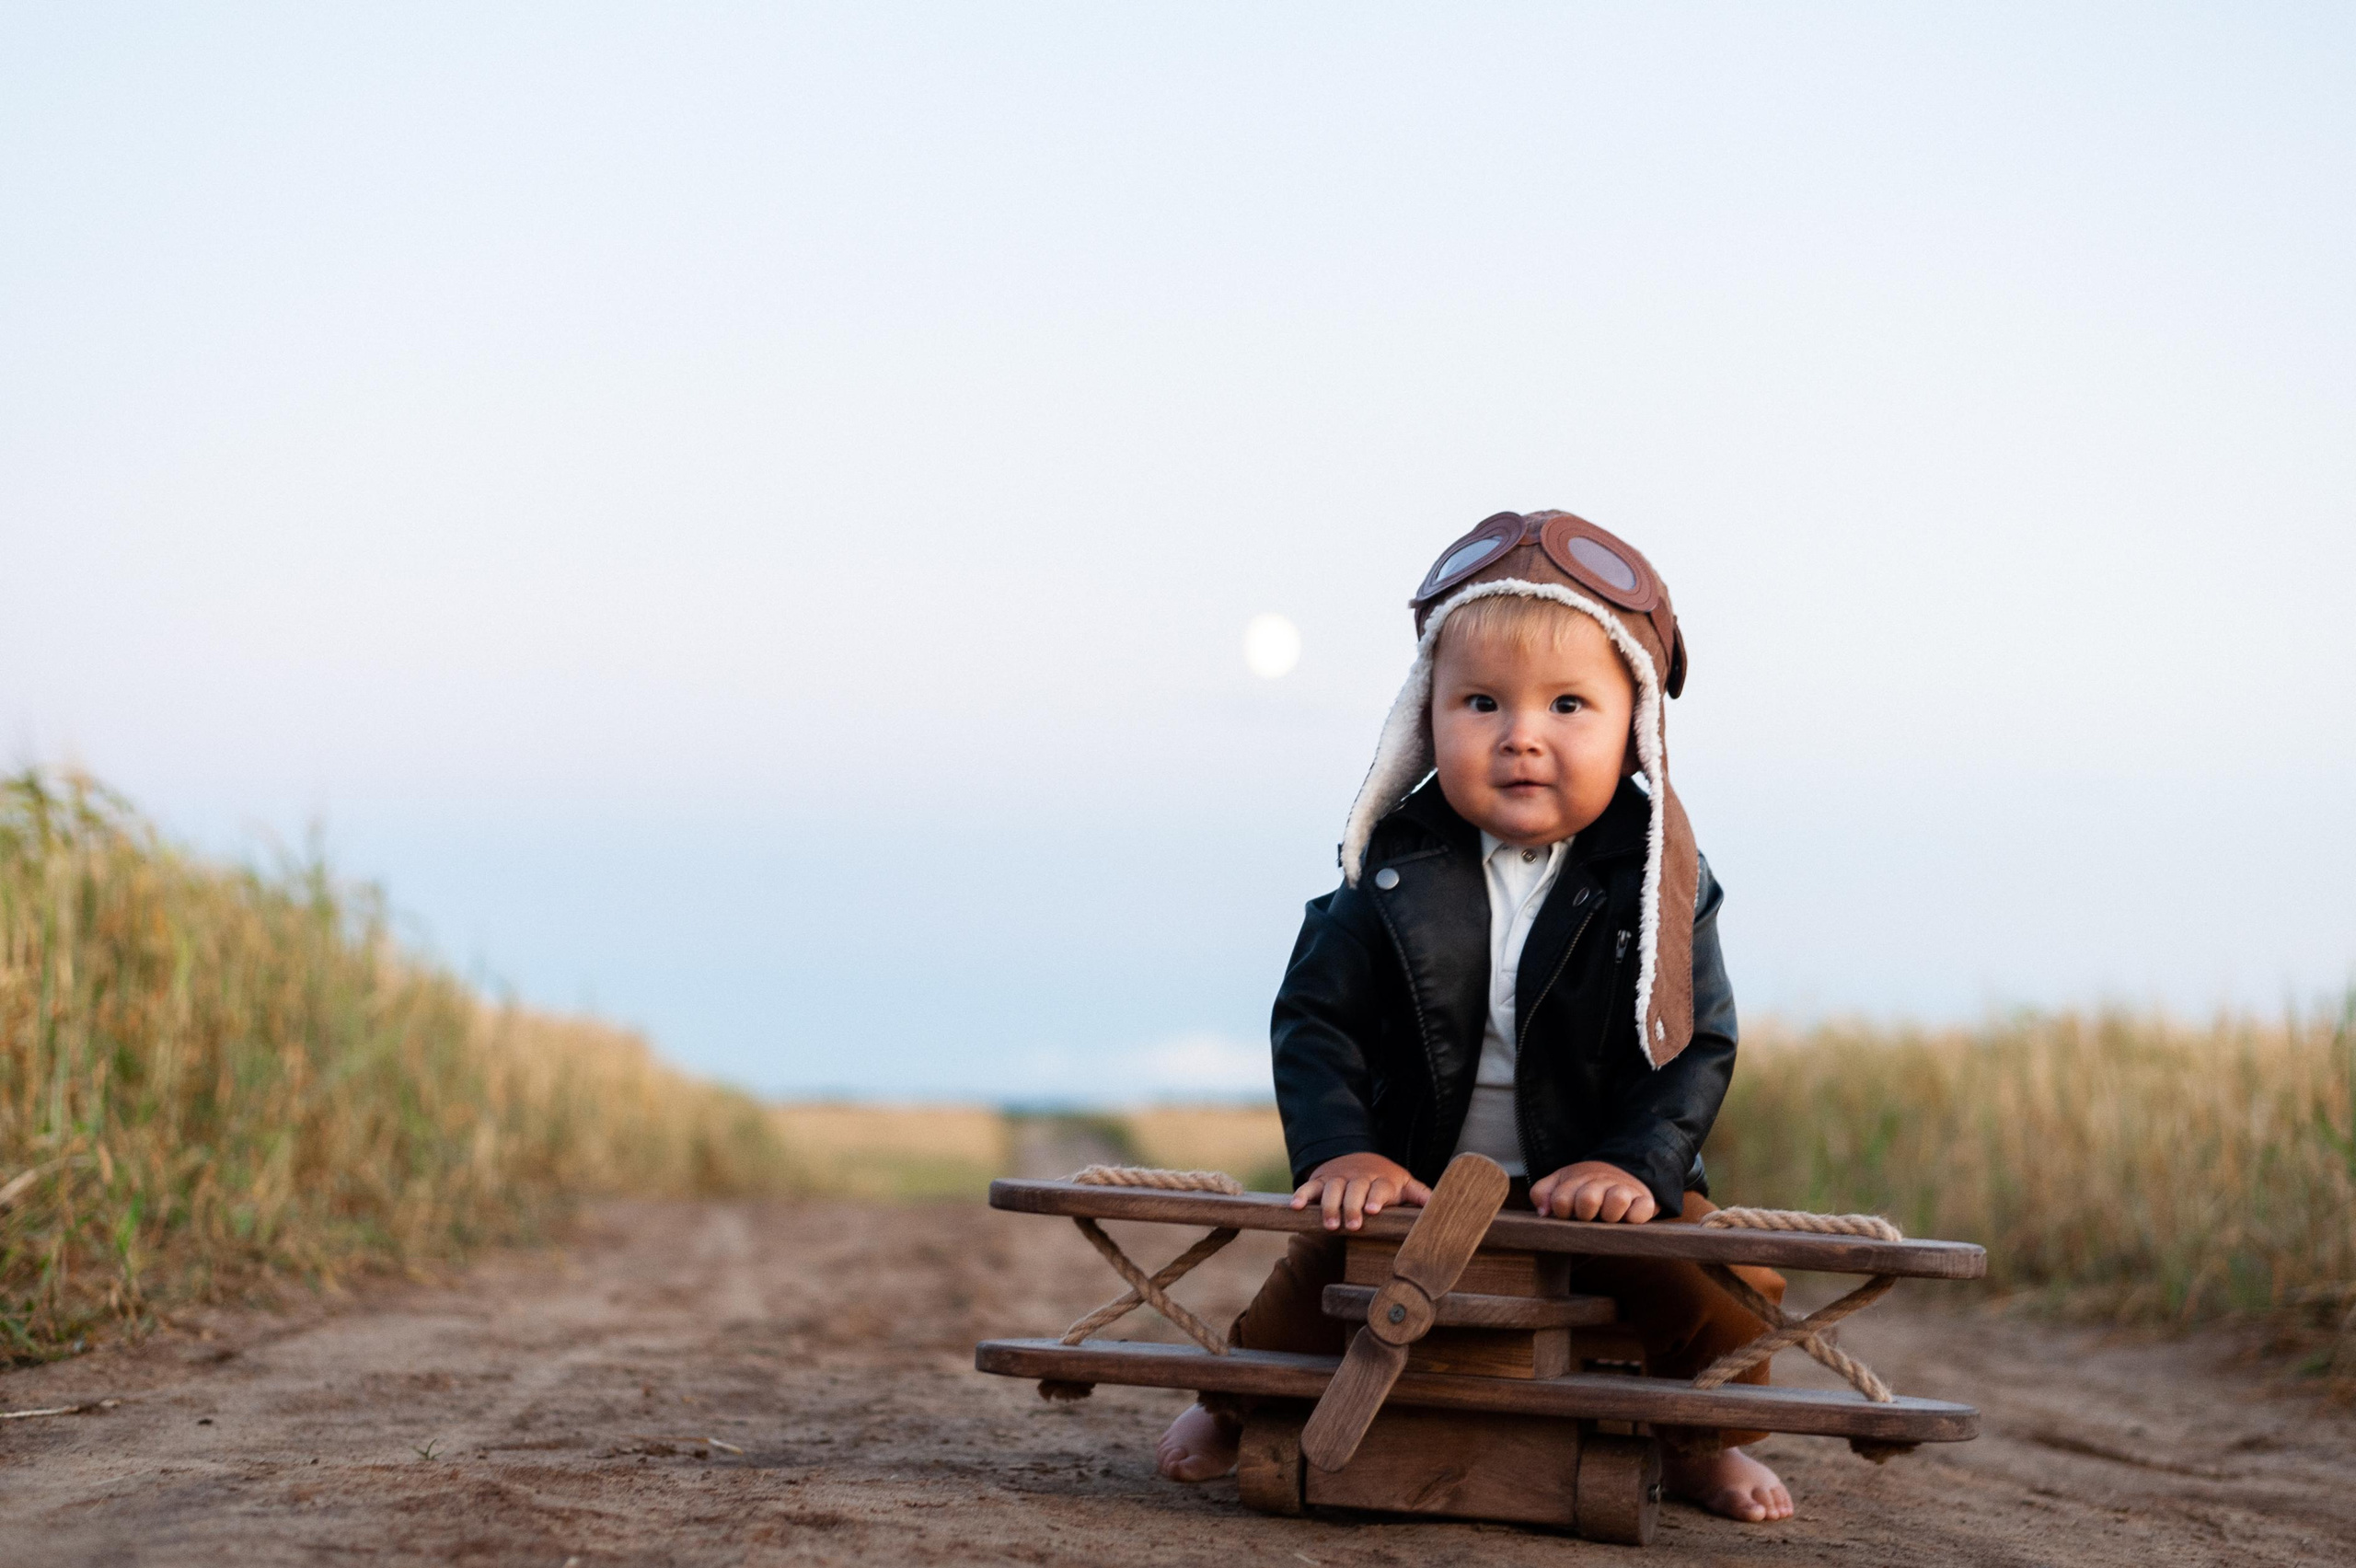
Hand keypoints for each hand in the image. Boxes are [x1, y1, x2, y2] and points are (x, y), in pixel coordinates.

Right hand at [1288, 1153, 1432, 1231]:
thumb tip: (1441, 1206)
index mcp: (1382, 1180)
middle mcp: (1359, 1177)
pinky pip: (1310, 1186)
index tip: (1372, 1210)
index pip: (1379, 1187)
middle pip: (1355, 1188)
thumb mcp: (1404, 1185)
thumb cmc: (1386, 1181)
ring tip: (1330, 1224)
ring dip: (1330, 1205)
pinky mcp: (1321, 1179)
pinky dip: (1302, 1195)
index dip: (1375, 1197)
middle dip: (1352, 1206)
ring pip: (1332, 1188)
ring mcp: (1339, 1177)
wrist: (1360, 1158)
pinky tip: (1296, 1207)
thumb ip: (1420, 1195)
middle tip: (1352, 1225)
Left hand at [1529, 1160, 1656, 1222]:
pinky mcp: (1644, 1200)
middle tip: (1588, 1217)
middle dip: (1584, 1213)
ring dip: (1610, 1214)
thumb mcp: (1561, 1183)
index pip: (1561, 1200)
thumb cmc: (1586, 1185)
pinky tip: (1628, 1220)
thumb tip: (1543, 1212)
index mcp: (1578, 1179)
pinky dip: (1635, 1217)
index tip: (1568, 1213)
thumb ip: (1543, 1192)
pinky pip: (1642, 1209)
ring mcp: (1625, 1190)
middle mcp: (1601, 1183)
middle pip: (1588, 1199)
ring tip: (1608, 1218)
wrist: (1622, 1172)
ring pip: (1617, 1200)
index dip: (1562, 1211)